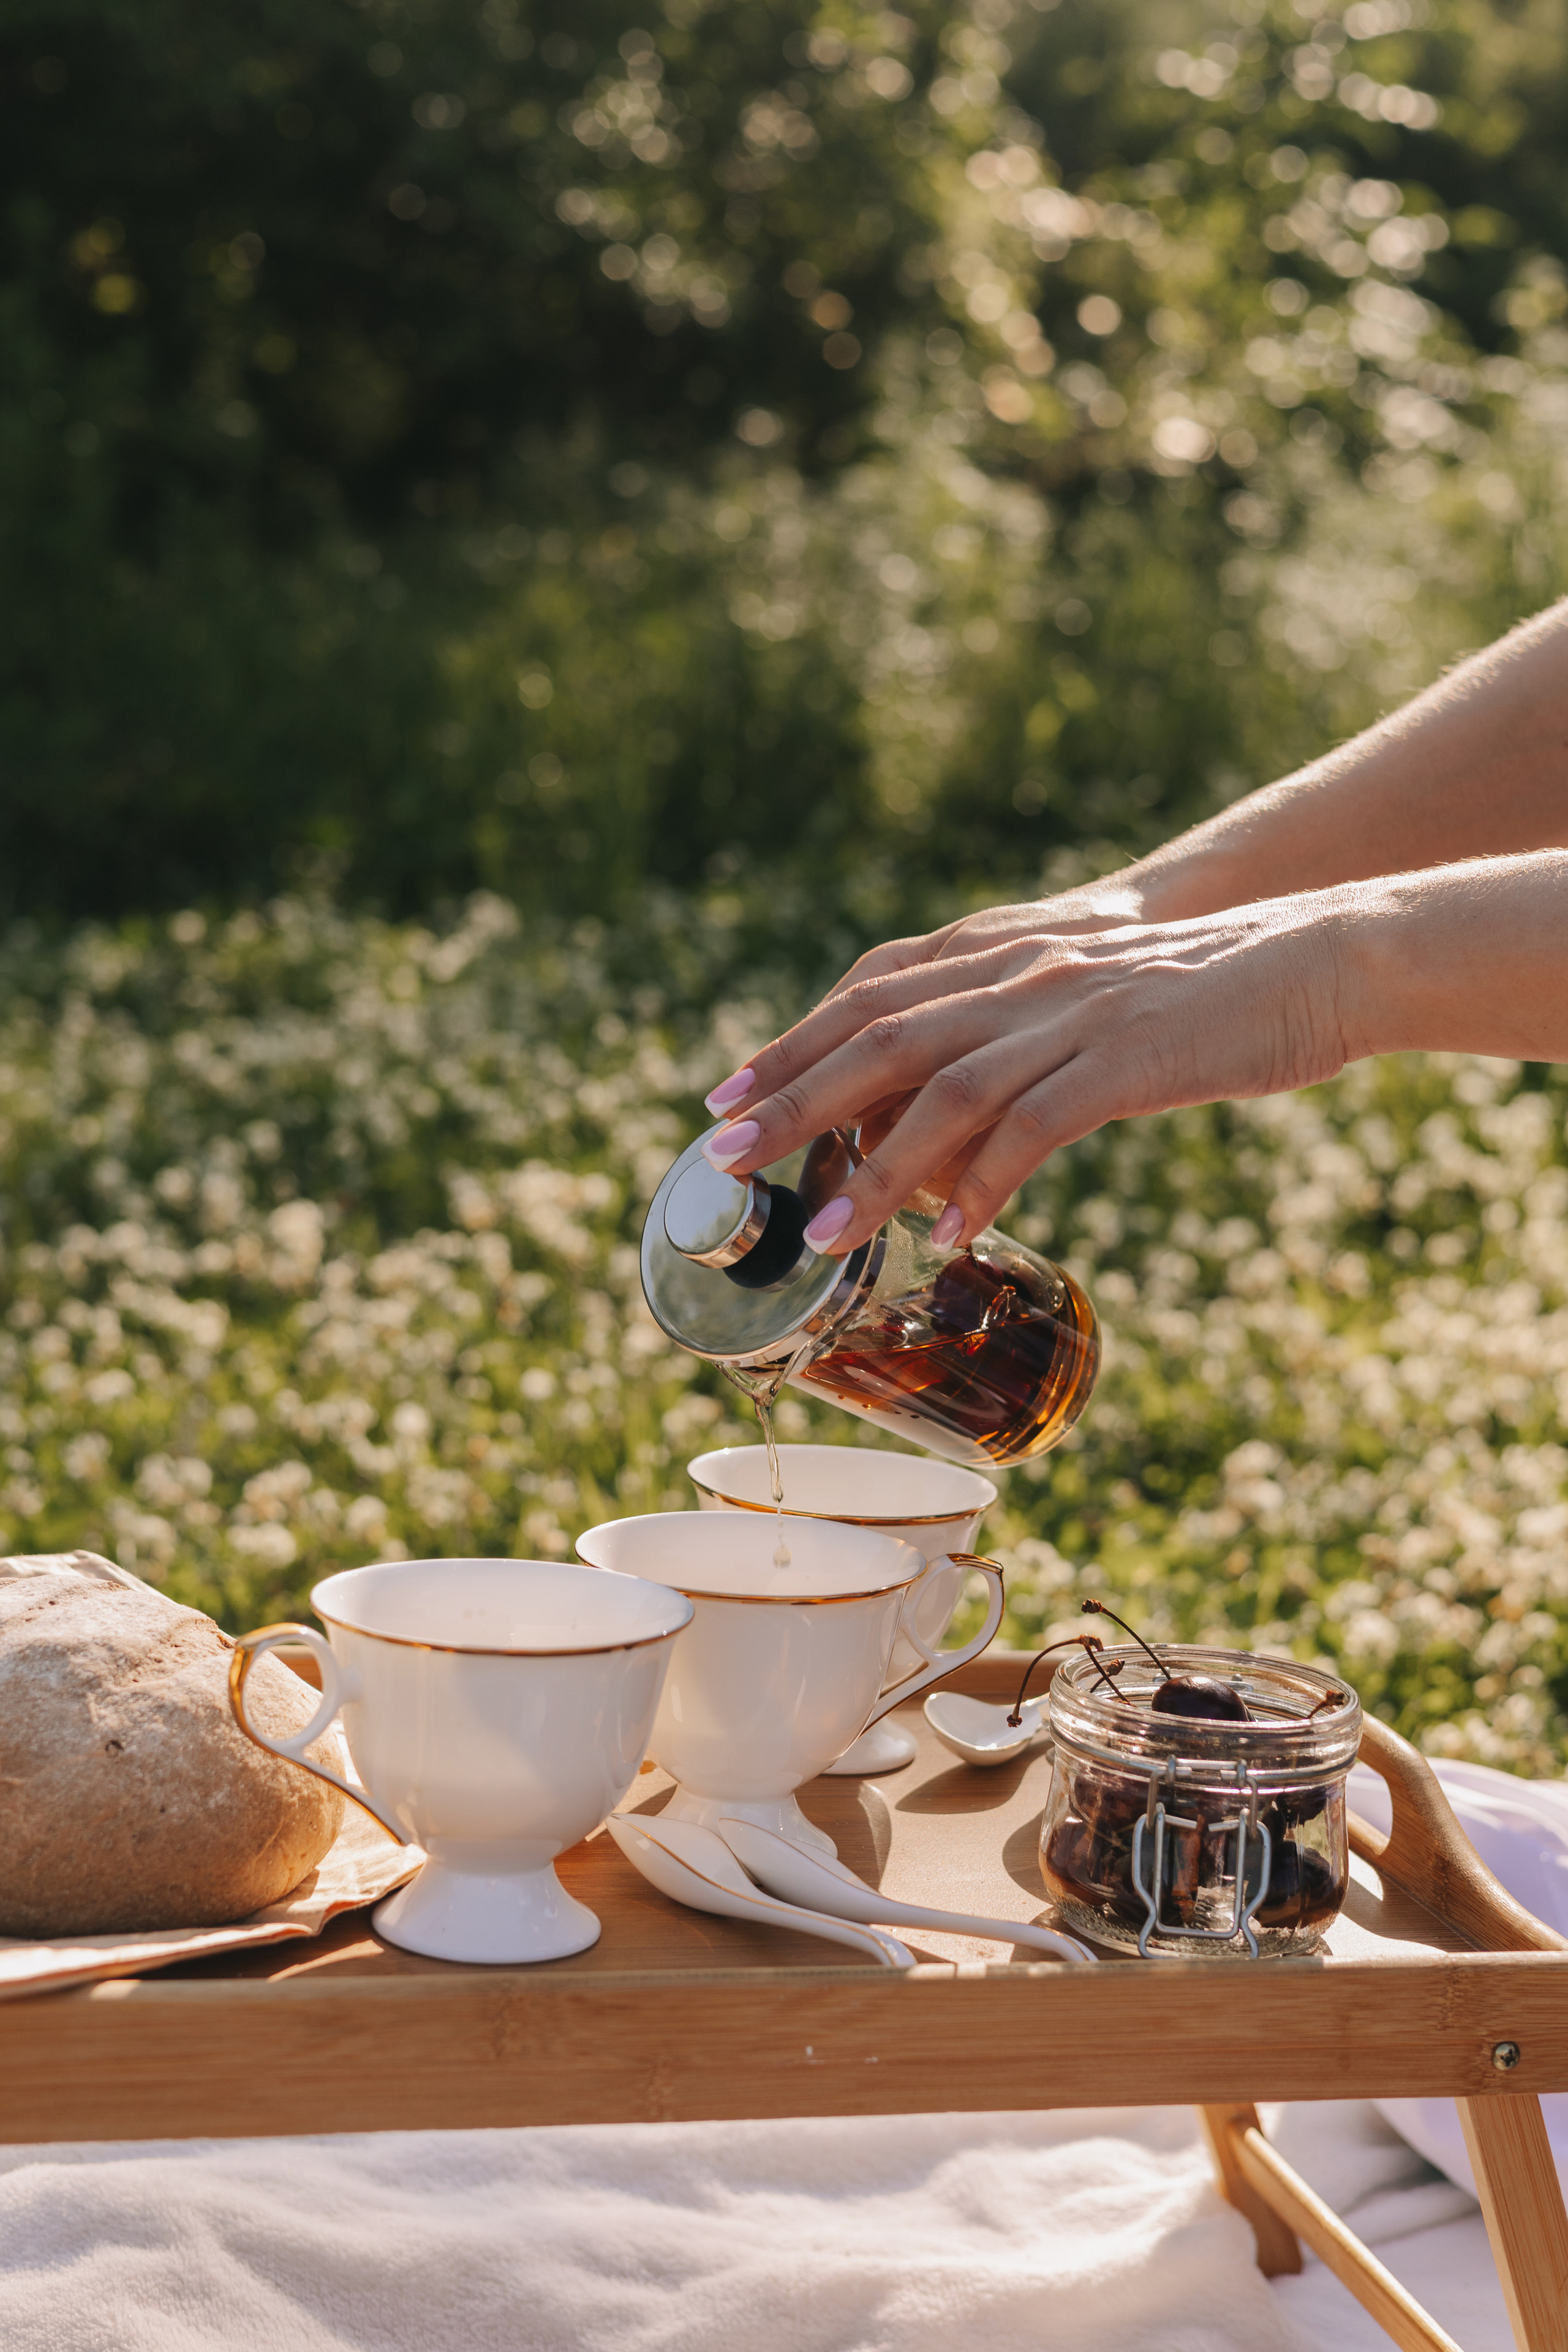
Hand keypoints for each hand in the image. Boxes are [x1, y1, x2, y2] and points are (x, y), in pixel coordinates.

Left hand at [700, 892, 1353, 1255]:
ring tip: (820, 1234)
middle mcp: (1022, 978)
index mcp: (1005, 958)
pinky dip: (984, 1185)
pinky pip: (1036, 1129)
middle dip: (794, 1099)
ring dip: (874, 1169)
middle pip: (881, 1039)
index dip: (791, 1044)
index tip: (724, 1095)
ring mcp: (1072, 1017)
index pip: (870, 998)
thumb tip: (937, 1133)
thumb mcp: (1085, 1003)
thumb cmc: (1199, 995)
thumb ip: (1009, 1044)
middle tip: (726, 1157)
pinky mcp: (1127, 1060)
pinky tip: (948, 1237)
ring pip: (945, 1092)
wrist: (1316, 958)